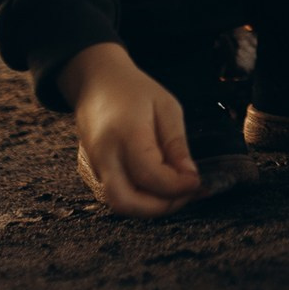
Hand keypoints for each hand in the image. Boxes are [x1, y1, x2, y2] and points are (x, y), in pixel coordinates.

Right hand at [57, 42, 201, 216]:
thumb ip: (177, 145)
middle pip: (126, 202)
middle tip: (187, 195)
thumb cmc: (134, 90)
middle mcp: (103, 155)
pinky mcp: (90, 172)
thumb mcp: (167, 108)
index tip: (198, 181)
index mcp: (125, 134)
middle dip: (161, 207)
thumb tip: (190, 178)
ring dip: (150, 207)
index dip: (177, 186)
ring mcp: (92, 166)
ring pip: (118, 204)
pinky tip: (157, 186)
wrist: (96, 82)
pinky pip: (114, 195)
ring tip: (175, 191)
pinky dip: (138, 198)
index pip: (150, 175)